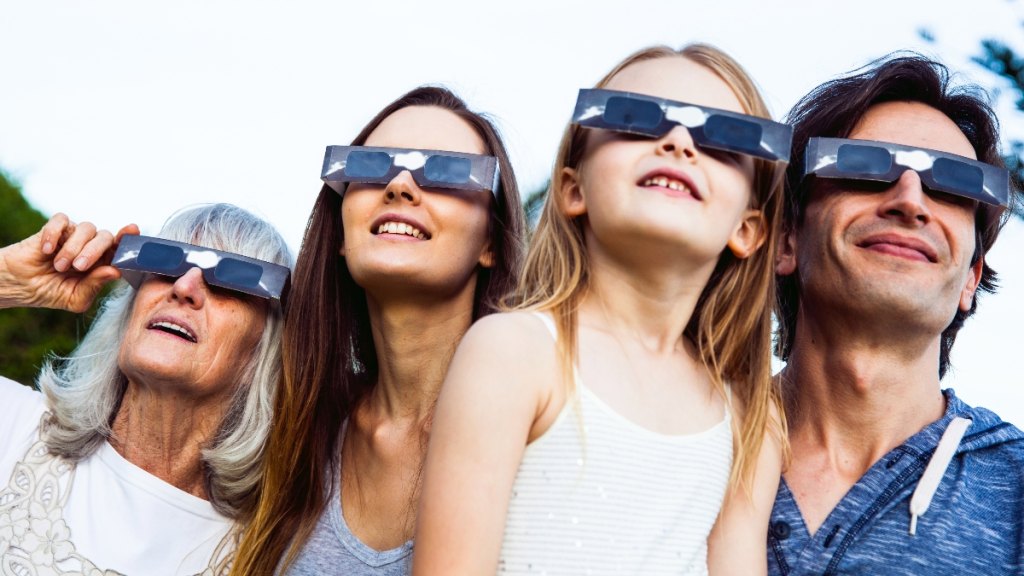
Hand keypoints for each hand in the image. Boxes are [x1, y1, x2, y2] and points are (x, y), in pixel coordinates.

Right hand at [0, 213, 139, 311]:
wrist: (19, 286)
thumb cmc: (51, 292)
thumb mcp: (76, 298)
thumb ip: (95, 285)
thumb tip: (114, 271)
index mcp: (102, 262)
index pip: (121, 248)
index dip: (128, 239)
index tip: (133, 230)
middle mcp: (91, 246)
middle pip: (105, 237)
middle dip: (94, 252)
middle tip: (78, 267)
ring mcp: (73, 235)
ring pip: (87, 228)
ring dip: (74, 248)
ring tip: (59, 266)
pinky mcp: (54, 228)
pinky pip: (62, 220)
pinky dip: (55, 234)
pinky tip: (46, 250)